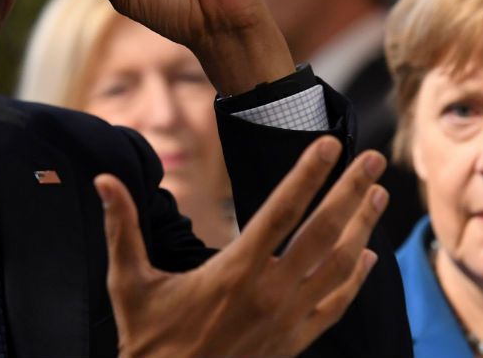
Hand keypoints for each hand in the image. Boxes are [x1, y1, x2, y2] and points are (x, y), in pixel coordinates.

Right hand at [95, 137, 387, 357]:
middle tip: (374, 160)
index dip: (309, 174)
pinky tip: (367, 258)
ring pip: (338, 267)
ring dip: (362, 228)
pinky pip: (335, 307)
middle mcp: (269, 292)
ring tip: (378, 196)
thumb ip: (122, 227)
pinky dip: (355, 280)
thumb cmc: (149, 340)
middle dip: (351, 192)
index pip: (282, 210)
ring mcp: (287, 320)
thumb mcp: (129, 282)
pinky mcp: (294, 343)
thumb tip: (104, 180)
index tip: (331, 145)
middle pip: (323, 232)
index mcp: (234, 270)